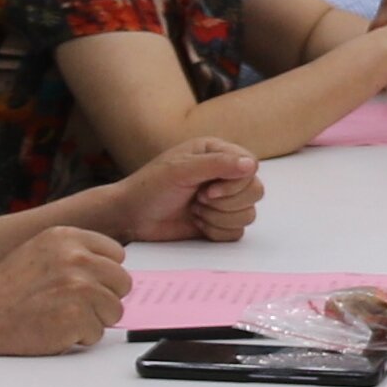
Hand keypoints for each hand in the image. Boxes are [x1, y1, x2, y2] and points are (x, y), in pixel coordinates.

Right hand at [0, 225, 133, 355]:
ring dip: (92, 320)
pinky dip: (80, 338)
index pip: (116, 255)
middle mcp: (76, 257)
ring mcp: (79, 287)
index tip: (86, 284)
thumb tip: (109, 266)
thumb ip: (73, 254)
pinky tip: (55, 330)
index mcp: (66, 237)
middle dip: (103, 299)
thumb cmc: (4, 291)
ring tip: (60, 317)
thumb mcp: (38, 253)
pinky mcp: (77, 317)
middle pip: (122, 283)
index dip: (104, 276)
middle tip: (72, 306)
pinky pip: (99, 334)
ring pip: (115, 310)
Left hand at [97, 138, 261, 244]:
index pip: (251, 166)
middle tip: (198, 200)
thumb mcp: (181, 170)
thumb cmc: (150, 187)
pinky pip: (237, 232)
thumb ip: (217, 164)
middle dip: (226, 203)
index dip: (235, 183)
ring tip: (194, 211)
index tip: (208, 190)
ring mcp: (223, 201)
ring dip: (218, 218)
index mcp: (217, 153)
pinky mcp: (219, 223)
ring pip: (248, 214)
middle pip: (255, 191)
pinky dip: (215, 231)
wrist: (130, 217)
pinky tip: (195, 222)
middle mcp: (224, 175)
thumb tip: (251, 164)